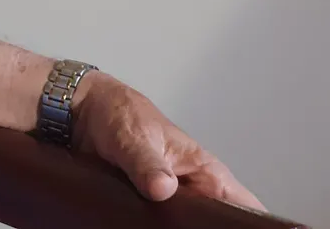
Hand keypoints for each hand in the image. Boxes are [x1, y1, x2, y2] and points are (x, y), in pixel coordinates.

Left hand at [72, 73, 264, 210]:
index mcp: (204, 171)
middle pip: (211, 222)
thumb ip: (147, 163)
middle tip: (176, 228)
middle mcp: (191, 188)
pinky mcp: (144, 206)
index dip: (248, 224)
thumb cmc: (118, 113)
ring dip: (170, 227)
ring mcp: (168, 200)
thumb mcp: (133, 136)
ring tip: (153, 227)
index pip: (244, 206)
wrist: (80, 112)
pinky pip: (153, 223)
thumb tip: (163, 189)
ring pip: (181, 224)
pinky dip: (149, 226)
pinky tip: (139, 227)